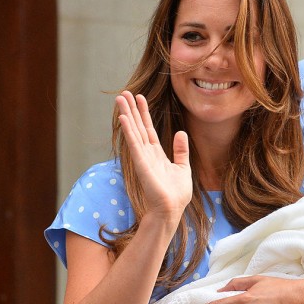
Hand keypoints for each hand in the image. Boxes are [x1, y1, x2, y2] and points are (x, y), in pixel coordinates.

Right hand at [116, 91, 191, 227]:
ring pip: (133, 131)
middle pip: (137, 127)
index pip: (148, 129)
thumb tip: (181, 132)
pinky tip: (124, 118)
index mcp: (157, 154)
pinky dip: (129, 131)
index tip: (140, 98)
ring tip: (120, 98)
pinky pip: (134, 144)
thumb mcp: (182, 167)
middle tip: (123, 93)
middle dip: (131, 110)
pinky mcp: (141, 165)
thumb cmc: (176, 194)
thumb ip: (181, 150)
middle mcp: (147, 153)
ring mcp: (143, 158)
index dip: (143, 113)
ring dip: (127, 115)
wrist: (172, 210)